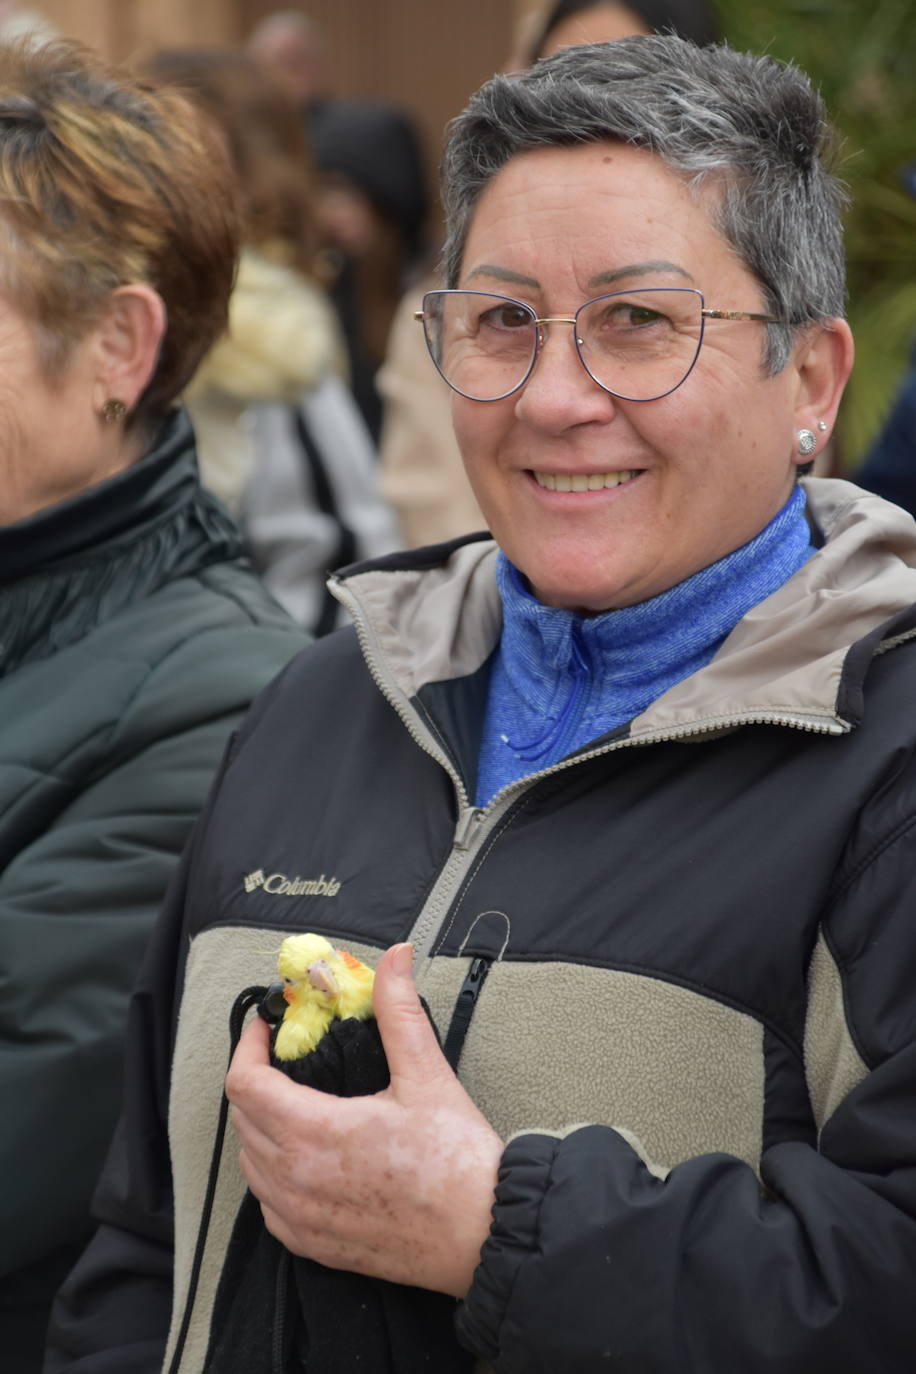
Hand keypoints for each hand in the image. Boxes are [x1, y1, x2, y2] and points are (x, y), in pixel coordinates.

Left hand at [226, 942, 503, 1297]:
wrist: (484, 1234)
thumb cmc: (458, 1161)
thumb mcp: (426, 1074)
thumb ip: (398, 1010)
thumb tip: (394, 958)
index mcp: (316, 1133)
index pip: (246, 1084)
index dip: (248, 1047)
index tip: (265, 1029)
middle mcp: (297, 1179)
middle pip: (242, 1120)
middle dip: (255, 1081)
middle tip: (283, 1058)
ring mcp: (301, 1218)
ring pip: (250, 1164)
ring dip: (260, 1128)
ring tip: (291, 1102)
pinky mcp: (314, 1245)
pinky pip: (268, 1206)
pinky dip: (272, 1176)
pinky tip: (302, 1159)